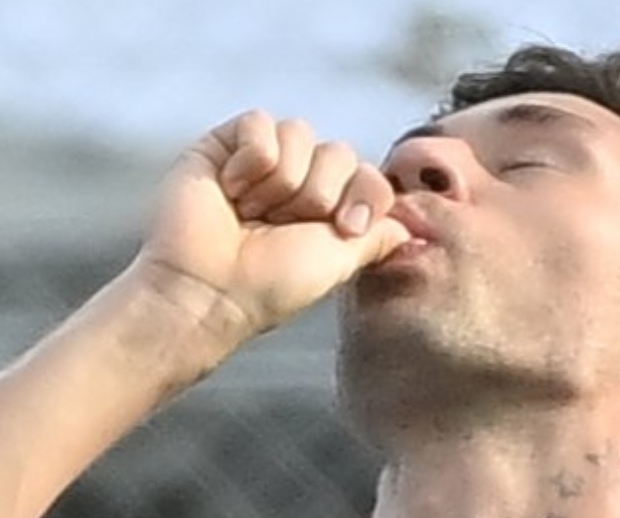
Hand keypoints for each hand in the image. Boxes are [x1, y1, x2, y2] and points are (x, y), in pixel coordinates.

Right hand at [128, 111, 411, 356]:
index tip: (343, 228)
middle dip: (316, 194)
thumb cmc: (270, 286)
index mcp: (328, 209)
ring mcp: (260, 162)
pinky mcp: (224, 146)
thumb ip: (379, 236)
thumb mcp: (342, 262)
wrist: (208, 290)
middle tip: (280, 227)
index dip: (364, 195)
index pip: (369, 174)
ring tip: (250, 213)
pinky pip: (260, 125)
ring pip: (300, 133)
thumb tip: (411, 225)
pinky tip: (230, 192)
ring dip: (281, 183)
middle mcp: (297, 182)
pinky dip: (251, 163)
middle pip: (338, 152)